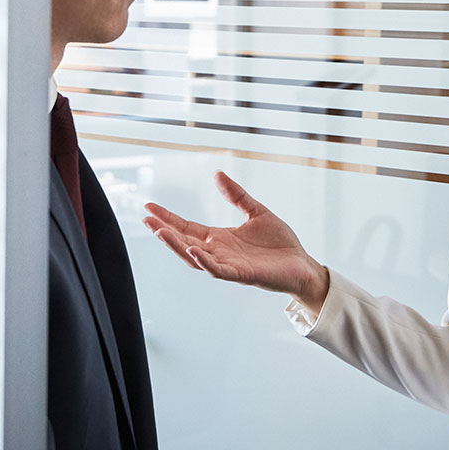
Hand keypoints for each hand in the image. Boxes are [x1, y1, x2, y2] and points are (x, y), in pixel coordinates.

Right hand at [144, 172, 330, 314]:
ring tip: (160, 233)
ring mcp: (228, 265)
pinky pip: (218, 270)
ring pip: (195, 258)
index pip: (187, 227)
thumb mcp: (256, 212)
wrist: (302, 263)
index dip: (168, 218)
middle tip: (146, 219)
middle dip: (164, 231)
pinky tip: (192, 251)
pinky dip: (204, 261)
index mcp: (220, 239)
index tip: (149, 207)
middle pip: (184, 242)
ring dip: (177, 246)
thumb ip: (236, 195)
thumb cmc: (279, 243)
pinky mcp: (242, 275)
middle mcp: (219, 253)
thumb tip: (217, 174)